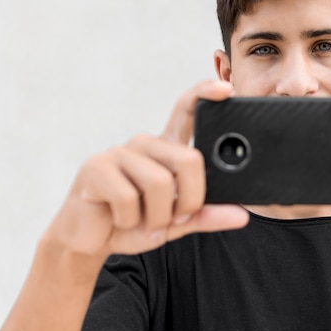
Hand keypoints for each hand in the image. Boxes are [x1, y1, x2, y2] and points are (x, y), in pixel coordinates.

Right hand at [46, 80, 248, 257]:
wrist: (88, 240)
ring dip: (158, 217)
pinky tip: (120, 220)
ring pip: (160, 183)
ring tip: (145, 223)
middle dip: (190, 200)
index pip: (186, 110)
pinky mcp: (96, 168)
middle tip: (177, 218)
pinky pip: (128, 198)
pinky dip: (130, 221)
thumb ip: (206, 215)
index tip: (226, 90)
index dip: (204, 94)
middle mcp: (144, 144)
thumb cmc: (134, 223)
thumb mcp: (176, 222)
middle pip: (188, 159)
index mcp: (165, 149)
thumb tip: (242, 214)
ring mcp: (119, 153)